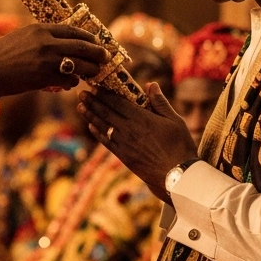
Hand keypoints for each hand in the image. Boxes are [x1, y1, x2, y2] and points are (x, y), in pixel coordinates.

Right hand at [0, 24, 107, 95]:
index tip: (96, 42)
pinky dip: (72, 82)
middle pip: (82, 46)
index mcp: (40, 29)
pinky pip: (68, 80)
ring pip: (79, 64)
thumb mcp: (22, 37)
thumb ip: (43, 38)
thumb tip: (64, 43)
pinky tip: (71, 83)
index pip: (73, 30)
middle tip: (105, 57)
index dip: (88, 37)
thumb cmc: (1, 55)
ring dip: (90, 69)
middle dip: (97, 53)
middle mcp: (46, 42)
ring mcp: (47, 60)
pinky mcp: (44, 78)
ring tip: (94, 72)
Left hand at [79, 82, 195, 198]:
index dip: (105, 94)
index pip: (118, 102)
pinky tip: (91, 127)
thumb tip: (150, 84)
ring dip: (90, 115)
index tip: (95, 86)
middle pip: (106, 112)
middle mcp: (129, 130)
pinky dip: (97, 133)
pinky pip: (106, 142)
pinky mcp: (123, 156)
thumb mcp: (175, 120)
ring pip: (103, 126)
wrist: (177, 176)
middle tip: (81, 94)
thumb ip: (160, 102)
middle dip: (93, 102)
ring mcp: (124, 144)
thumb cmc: (180, 146)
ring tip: (81, 107)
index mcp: (141, 118)